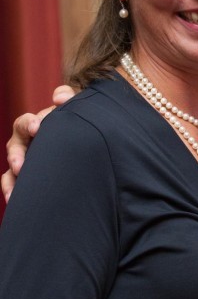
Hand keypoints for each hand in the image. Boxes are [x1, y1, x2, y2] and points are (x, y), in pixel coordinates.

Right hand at [2, 86, 74, 201]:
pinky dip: (12, 191)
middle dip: (16, 155)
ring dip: (11, 178)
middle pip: (14, 146)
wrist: (86, 145)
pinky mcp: (27, 176)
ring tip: (15, 191)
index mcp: (37, 125)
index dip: (29, 124)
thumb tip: (58, 97)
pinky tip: (15, 201)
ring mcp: (26, 159)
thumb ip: (68, 98)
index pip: (26, 122)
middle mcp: (27, 142)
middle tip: (20, 165)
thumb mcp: (75, 110)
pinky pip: (14, 184)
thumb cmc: (77, 124)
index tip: (36, 128)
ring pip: (11, 168)